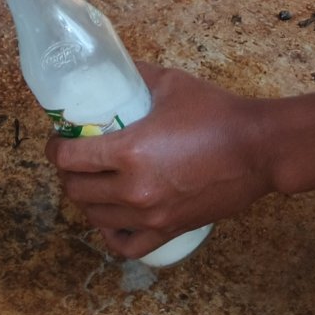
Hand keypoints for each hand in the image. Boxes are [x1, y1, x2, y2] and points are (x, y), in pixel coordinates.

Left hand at [46, 63, 275, 257]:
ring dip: (86, 198)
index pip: (69, 159)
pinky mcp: (168, 230)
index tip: (59, 138)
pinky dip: (111, 232)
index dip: (56, 147)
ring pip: (95, 217)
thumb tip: (112, 69)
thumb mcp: (170, 83)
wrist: (258, 149)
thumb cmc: (216, 112)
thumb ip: (136, 77)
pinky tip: (112, 215)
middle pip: (76, 190)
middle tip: (75, 155)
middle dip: (67, 172)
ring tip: (93, 180)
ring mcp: (151, 215)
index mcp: (130, 151)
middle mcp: (134, 189)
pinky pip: (125, 245)